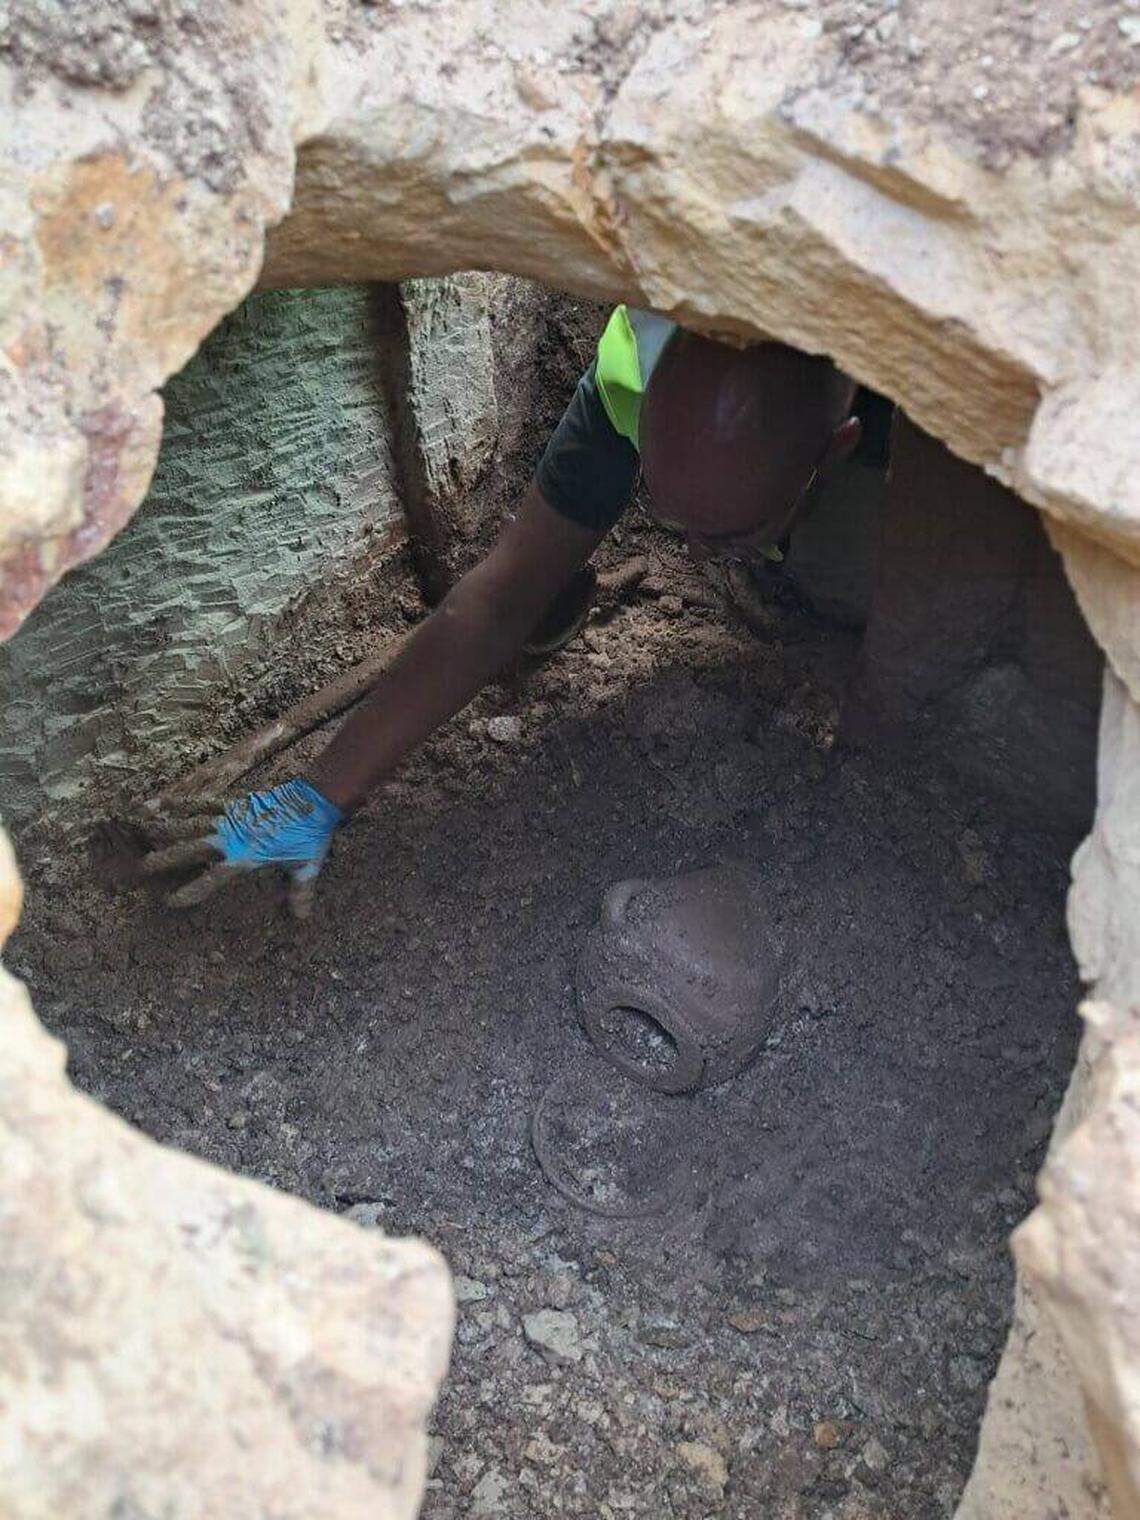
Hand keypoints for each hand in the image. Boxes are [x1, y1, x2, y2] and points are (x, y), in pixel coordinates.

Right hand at [138, 778, 342, 917]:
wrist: (314, 799)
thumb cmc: (309, 835)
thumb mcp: (306, 866)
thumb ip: (301, 892)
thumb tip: (303, 918)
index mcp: (247, 857)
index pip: (213, 878)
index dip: (192, 890)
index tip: (172, 900)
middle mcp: (233, 837)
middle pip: (192, 848)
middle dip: (168, 857)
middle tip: (144, 866)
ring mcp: (232, 817)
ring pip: (193, 823)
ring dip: (169, 828)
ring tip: (146, 832)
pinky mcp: (235, 801)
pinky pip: (205, 802)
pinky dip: (185, 803)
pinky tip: (166, 804)